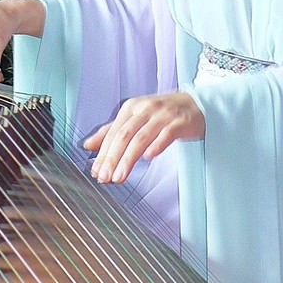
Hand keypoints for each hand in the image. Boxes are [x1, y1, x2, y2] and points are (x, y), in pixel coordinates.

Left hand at [83, 92, 204, 184]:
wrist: (195, 104)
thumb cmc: (162, 114)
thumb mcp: (135, 118)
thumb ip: (112, 131)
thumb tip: (87, 145)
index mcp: (132, 107)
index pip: (113, 132)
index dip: (103, 153)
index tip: (95, 171)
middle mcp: (145, 109)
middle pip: (124, 135)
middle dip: (112, 158)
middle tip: (104, 178)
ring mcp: (163, 115)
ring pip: (141, 137)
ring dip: (128, 158)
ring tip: (119, 177)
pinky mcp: (179, 122)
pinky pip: (166, 134)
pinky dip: (156, 145)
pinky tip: (148, 158)